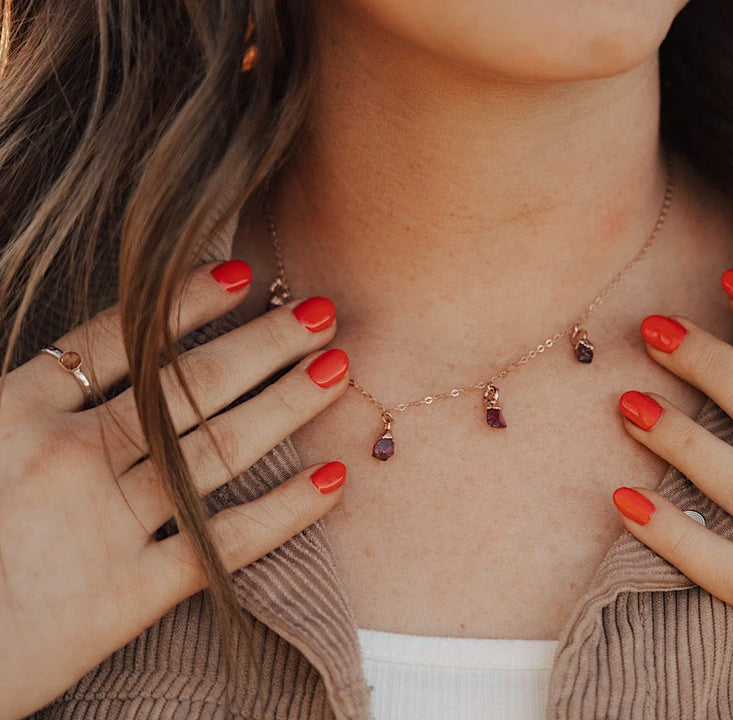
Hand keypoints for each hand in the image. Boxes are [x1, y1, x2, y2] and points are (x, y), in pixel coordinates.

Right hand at [0, 261, 349, 718]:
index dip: (186, 303)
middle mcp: (69, 457)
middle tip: (318, 311)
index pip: (119, 339)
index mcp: (12, 413)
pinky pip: (227, 542)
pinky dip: (287, 512)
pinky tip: (332, 480)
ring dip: (288, 402)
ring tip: (336, 368)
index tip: (240, 274)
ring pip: (221, 448)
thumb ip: (25, 400)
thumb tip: (75, 363)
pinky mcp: (131, 595)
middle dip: (262, 342)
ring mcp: (106, 525)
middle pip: (189, 385)